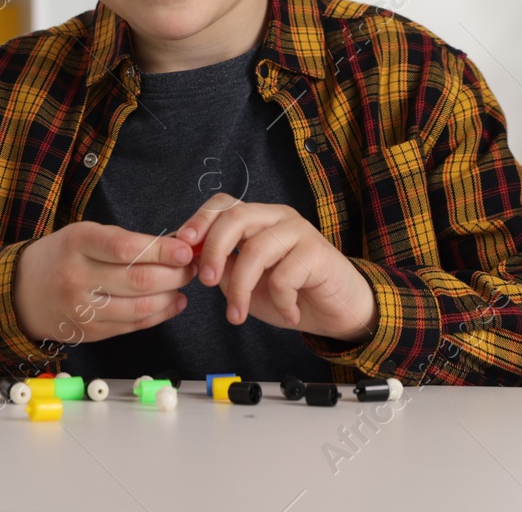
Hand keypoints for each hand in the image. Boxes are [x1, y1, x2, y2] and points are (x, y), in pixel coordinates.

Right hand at [14, 222, 196, 345]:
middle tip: (191, 267)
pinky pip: (133, 325)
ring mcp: (82, 309)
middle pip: (138, 280)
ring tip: (184, 285)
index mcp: (76, 244)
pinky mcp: (89, 333)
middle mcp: (77, 277)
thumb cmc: (61, 255)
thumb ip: (122, 240)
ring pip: (139, 307)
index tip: (184, 249)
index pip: (125, 248)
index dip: (160, 250)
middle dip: (174, 274)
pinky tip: (173, 303)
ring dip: (170, 296)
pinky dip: (159, 315)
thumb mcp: (82, 234)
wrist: (21, 291)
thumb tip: (173, 246)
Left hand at [176, 194, 377, 342]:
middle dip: (214, 249)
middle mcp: (277, 218)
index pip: (224, 204)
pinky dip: (280, 303)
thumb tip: (195, 260)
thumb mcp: (246, 284)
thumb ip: (223, 269)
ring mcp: (299, 231)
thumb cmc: (290, 294)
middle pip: (236, 218)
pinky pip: (283, 277)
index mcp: (257, 219)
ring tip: (237, 316)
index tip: (183, 245)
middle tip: (207, 281)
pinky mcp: (317, 252)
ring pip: (255, 251)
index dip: (200, 219)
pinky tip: (290, 313)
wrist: (338, 312)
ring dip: (240, 290)